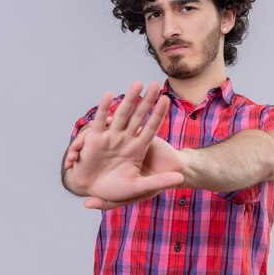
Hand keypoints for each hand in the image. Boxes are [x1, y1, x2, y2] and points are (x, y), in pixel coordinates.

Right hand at [67, 81, 183, 202]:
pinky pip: (99, 121)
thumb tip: (181, 178)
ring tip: (137, 84)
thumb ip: (159, 182)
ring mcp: (110, 137)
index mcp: (138, 148)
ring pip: (121, 114)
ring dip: (129, 99)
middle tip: (155, 84)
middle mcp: (125, 139)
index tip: (167, 99)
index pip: (152, 127)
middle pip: (138, 116)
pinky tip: (109, 94)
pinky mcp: (94, 139)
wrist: (92, 191)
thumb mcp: (139, 187)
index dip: (158, 114)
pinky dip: (103, 108)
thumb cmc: (114, 189)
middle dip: (146, 101)